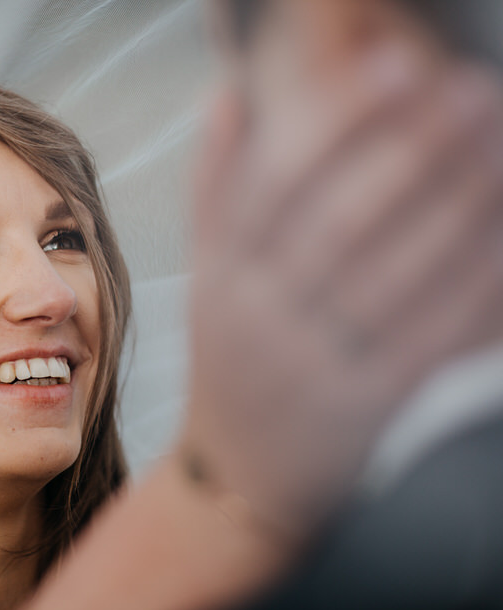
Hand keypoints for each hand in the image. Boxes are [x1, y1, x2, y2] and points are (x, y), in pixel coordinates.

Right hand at [184, 38, 502, 540]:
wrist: (233, 477)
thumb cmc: (230, 362)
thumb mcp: (205, 278)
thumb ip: (214, 190)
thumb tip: (224, 94)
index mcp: (221, 281)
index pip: (277, 188)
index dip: (337, 123)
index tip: (392, 64)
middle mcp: (263, 323)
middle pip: (340, 226)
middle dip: (410, 151)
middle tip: (469, 90)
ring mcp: (316, 370)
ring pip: (395, 279)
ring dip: (458, 205)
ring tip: (500, 143)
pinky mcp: (368, 411)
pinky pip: (433, 339)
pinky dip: (479, 285)